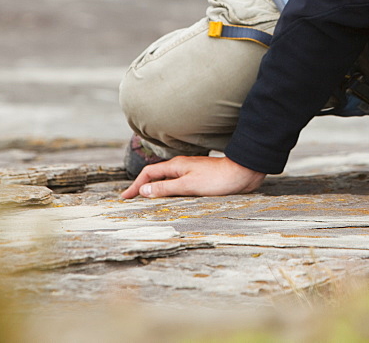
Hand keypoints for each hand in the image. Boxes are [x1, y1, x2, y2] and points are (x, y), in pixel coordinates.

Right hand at [120, 155, 265, 198]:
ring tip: (146, 203)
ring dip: (156, 191)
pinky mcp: (201, 180)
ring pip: (168, 182)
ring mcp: (191, 173)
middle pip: (156, 177)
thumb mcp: (189, 186)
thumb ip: (166, 189)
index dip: (135, 186)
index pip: (148, 174)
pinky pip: (179, 186)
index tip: (125, 197)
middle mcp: (182, 167)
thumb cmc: (218, 179)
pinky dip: (170, 193)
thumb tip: (144, 191)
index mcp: (176, 166)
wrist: (243, 173)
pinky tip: (171, 201)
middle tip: (131, 201)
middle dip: (142, 188)